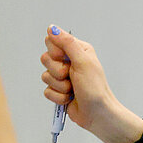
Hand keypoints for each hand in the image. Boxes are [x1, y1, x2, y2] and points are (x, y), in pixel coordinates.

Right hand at [40, 28, 142, 142]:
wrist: (98, 114)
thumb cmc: (95, 88)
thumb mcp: (83, 61)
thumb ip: (67, 43)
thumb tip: (52, 28)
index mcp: (77, 50)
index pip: (52, 41)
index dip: (55, 51)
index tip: (66, 59)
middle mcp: (69, 62)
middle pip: (45, 58)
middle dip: (57, 71)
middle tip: (71, 76)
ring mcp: (63, 77)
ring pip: (45, 76)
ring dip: (59, 85)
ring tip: (73, 89)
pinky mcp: (58, 91)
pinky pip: (47, 90)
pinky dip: (58, 96)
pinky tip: (69, 98)